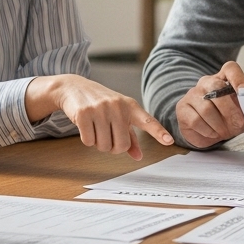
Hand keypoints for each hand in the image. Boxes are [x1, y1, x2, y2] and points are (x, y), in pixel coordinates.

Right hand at [28, 75, 173, 160]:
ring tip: (95, 127)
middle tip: (106, 135)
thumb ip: (130, 136)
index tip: (169, 141)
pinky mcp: (84, 113)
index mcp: (130, 106)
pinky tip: (85, 126)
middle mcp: (118, 106)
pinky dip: (87, 139)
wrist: (74, 87)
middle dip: (112, 147)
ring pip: (103, 146)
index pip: (147, 121)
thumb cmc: (100, 104)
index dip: (158, 132)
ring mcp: (100, 109)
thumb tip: (138, 156)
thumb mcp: (119, 115)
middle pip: (120, 146)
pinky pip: (89, 141)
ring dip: (98, 143)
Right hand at [174, 62, 243, 148]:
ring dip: (219, 124)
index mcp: (223, 79)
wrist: (208, 133)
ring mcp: (192, 94)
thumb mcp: (241, 114)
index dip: (238, 78)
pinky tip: (211, 132)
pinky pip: (196, 120)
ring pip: (206, 108)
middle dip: (229, 109)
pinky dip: (208, 131)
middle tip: (238, 123)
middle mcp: (206, 83)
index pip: (230, 69)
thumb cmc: (226, 120)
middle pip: (216, 87)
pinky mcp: (182, 108)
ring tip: (223, 131)